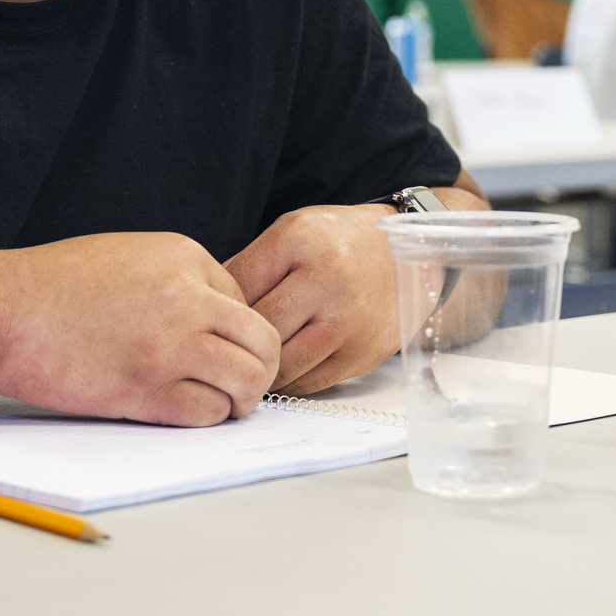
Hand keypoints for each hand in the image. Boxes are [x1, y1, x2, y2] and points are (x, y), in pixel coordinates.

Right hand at [0, 232, 277, 426]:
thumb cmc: (57, 286)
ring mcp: (169, 346)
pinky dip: (208, 417)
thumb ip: (181, 278)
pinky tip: (188, 409)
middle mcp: (187, 298)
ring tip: (223, 401)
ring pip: (247, 382)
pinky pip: (207, 413)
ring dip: (241, 397)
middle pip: (264, 341)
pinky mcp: (146, 391)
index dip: (237, 329)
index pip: (247, 300)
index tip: (217, 347)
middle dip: (262, 367)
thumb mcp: (132, 255)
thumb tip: (221, 316)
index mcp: (185, 257)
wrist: (3, 313)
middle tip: (244, 382)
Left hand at [226, 205, 403, 395]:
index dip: (221, 306)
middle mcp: (327, 281)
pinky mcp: (361, 354)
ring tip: (253, 360)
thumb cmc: (340, 244)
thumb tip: (205, 307)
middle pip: (259, 330)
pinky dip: (290, 381)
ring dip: (263, 368)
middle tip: (227, 346)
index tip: (214, 316)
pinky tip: (283, 368)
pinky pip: (309, 383)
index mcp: (301, 242)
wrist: (410, 257)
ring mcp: (348, 322)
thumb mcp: (293, 232)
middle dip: (239, 341)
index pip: (239, 287)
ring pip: (281, 365)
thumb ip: (250, 265)